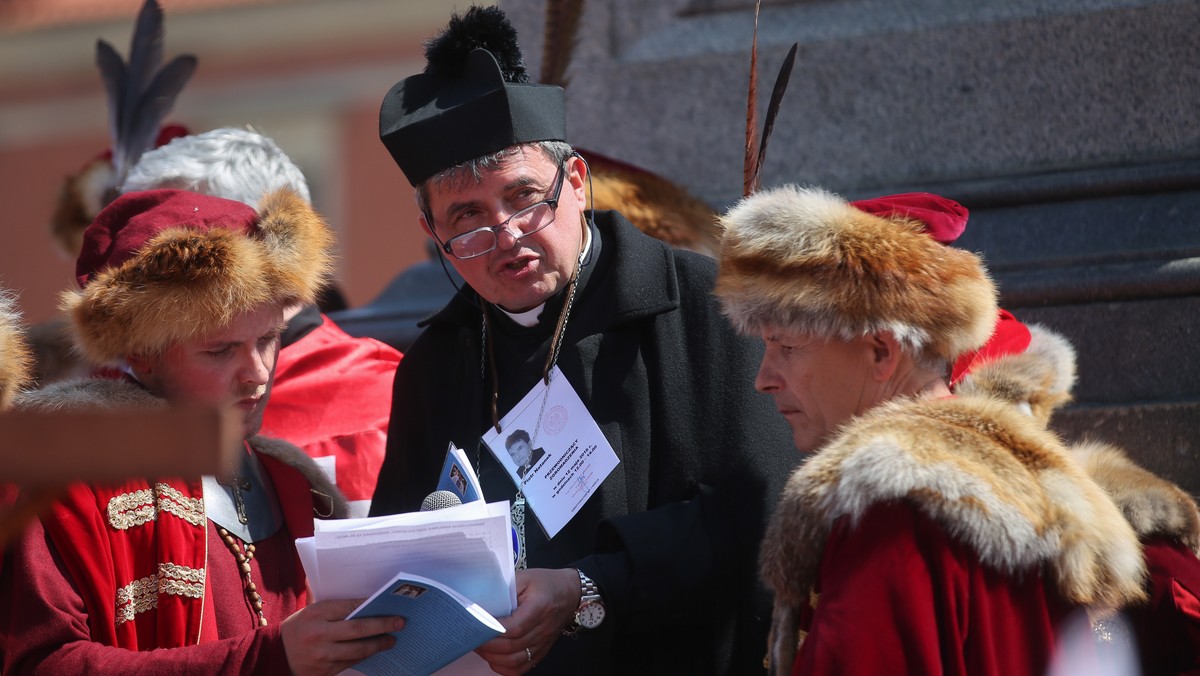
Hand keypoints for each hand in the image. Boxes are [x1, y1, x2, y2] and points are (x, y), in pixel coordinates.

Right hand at [281, 598, 405, 675]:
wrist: (275, 655)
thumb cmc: (297, 628)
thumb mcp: (310, 610)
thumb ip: (331, 602)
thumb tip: (355, 592)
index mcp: (315, 614)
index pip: (349, 607)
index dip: (370, 605)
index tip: (387, 602)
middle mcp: (319, 635)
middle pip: (358, 629)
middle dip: (382, 625)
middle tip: (400, 622)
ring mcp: (322, 656)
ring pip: (357, 650)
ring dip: (378, 644)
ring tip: (391, 639)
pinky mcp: (324, 671)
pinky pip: (351, 662)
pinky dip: (365, 655)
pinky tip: (375, 650)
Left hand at [476, 567, 579, 674]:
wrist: (569, 592)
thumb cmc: (545, 583)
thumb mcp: (525, 577)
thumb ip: (504, 589)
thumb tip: (481, 605)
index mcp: (540, 606)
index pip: (514, 627)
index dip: (493, 630)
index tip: (477, 625)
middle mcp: (543, 628)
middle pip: (512, 646)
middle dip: (487, 645)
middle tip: (473, 636)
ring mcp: (543, 643)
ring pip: (515, 661)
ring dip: (493, 657)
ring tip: (481, 647)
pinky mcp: (542, 651)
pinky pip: (522, 668)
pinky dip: (505, 667)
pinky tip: (495, 658)